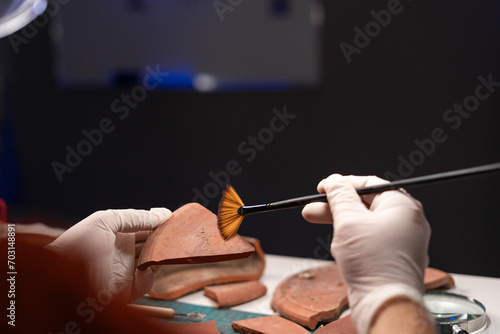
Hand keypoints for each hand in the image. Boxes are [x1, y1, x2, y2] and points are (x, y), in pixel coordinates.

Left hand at [45, 208, 171, 303]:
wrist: (62, 282)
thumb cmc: (75, 247)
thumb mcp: (103, 221)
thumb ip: (134, 216)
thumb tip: (162, 213)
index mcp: (118, 233)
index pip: (144, 225)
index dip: (158, 221)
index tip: (172, 217)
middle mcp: (124, 251)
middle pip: (152, 242)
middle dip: (164, 236)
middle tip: (176, 232)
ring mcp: (127, 270)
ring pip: (154, 260)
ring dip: (161, 253)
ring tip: (165, 247)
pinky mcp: (129, 289)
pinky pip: (148, 280)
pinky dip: (150, 273)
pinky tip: (144, 267)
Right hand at [302, 175, 430, 333]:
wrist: (386, 305)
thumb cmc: (372, 262)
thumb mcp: (349, 221)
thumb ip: (339, 196)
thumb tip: (333, 180)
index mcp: (402, 206)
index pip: (370, 184)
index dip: (342, 184)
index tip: (322, 188)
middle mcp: (407, 222)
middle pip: (366, 204)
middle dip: (336, 207)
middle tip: (312, 209)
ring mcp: (402, 242)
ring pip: (366, 224)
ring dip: (340, 224)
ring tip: (317, 226)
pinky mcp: (394, 259)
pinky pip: (370, 241)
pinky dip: (352, 241)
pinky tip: (339, 249)